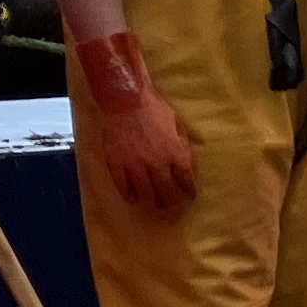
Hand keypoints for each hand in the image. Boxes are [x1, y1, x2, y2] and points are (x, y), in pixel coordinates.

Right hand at [77, 32, 197, 212]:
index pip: (186, 181)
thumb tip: (187, 164)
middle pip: (167, 191)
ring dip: (151, 201)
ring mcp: (135, 165)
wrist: (125, 100)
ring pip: (145, 192)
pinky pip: (123, 186)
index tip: (189, 197)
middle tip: (172, 207)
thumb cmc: (154, 108)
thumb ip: (182, 146)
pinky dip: (129, 195)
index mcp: (175, 153)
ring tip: (154, 205)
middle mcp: (157, 163)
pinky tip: (133, 198)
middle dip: (171, 202)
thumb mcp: (178, 125)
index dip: (189, 191)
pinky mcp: (117, 163)